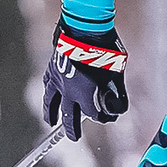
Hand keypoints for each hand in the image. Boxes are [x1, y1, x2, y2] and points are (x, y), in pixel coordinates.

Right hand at [43, 24, 129, 138]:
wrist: (86, 27)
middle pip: (70, 116)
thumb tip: (118, 108)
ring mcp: (59, 80)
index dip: (103, 118)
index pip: (94, 115)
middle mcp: (69, 91)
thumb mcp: (117, 74)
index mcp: (86, 94)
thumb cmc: (106, 50)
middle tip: (74, 138)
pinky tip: (49, 96)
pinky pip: (48, 85)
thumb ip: (117, 94)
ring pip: (52, 103)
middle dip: (73, 129)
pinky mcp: (53, 69)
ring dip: (51, 114)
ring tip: (50, 122)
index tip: (109, 117)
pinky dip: (49, 93)